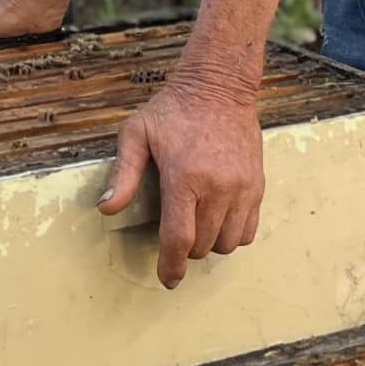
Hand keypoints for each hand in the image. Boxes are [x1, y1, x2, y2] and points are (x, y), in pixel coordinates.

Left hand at [98, 71, 264, 289]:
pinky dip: (233, 234)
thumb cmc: (174, 110)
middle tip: (176, 230)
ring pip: (227, 243)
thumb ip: (123, 174)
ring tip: (197, 225)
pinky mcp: (257, 185)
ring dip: (210, 243)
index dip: (171, 266)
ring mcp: (242, 188)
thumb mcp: (137, 133)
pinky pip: (248, 230)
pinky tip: (219, 220)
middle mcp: (217, 187)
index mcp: (184, 178)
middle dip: (186, 249)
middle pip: (202, 245)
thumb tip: (107, 208)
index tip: (167, 279)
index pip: (178, 239)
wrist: (219, 86)